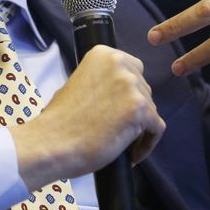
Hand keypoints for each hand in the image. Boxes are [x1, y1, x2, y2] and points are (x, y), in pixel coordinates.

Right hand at [10, 45, 164, 189]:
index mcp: (104, 54)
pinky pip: (156, 129)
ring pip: (151, 110)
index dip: (128, 93)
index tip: (118, 109)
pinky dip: (147, 144)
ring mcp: (131, 85)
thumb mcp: (78, 82)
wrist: (52, 142)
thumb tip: (118, 92)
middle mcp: (120, 64)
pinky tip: (132, 155)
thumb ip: (101, 80)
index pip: (134, 70)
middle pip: (144, 90)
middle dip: (135, 110)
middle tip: (119, 129)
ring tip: (122, 145)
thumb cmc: (60, 120)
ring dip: (141, 128)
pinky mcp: (140, 109)